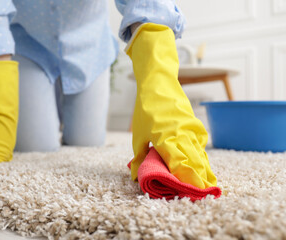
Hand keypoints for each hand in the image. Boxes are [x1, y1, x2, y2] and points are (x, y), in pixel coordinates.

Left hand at [127, 23, 216, 188]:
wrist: (159, 84)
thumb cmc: (145, 110)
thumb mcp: (138, 134)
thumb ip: (139, 156)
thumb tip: (135, 175)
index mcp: (165, 139)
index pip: (180, 166)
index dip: (187, 181)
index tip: (192, 193)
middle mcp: (182, 135)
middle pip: (195, 162)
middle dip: (200, 179)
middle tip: (203, 193)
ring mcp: (191, 129)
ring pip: (200, 154)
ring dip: (204, 169)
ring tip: (208, 183)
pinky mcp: (195, 124)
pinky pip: (201, 143)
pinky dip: (202, 154)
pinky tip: (201, 162)